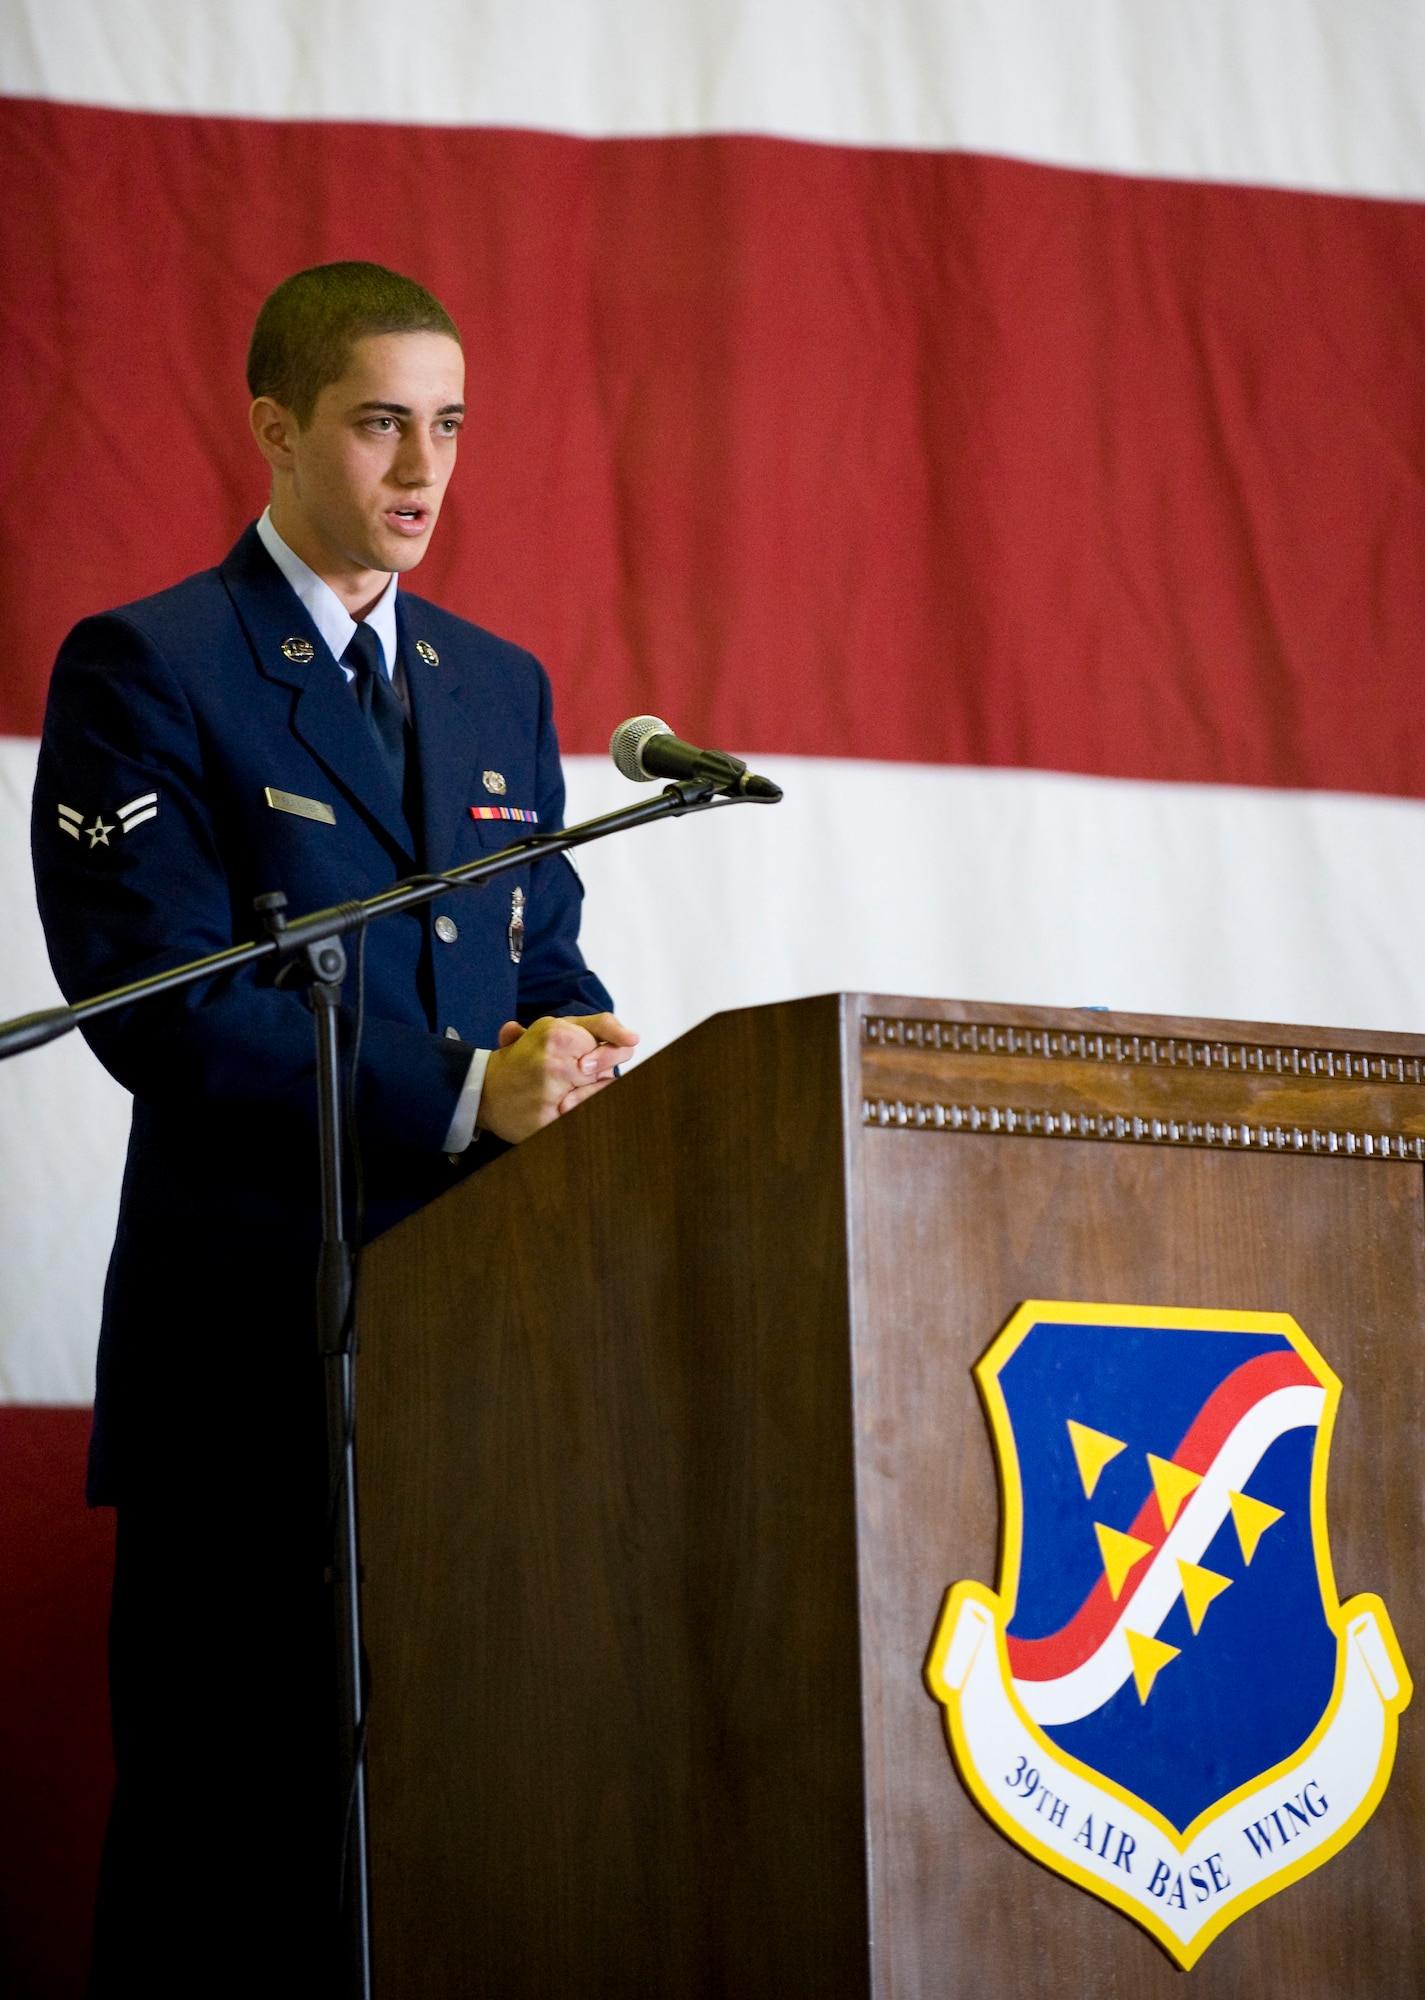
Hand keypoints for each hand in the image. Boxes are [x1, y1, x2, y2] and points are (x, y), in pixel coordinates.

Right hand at [475, 1012, 638, 1143]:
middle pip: (609, 1073)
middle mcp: (554, 1062)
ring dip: (589, 1093)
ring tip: (565, 1088)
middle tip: (578, 1072)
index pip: (616, 1046)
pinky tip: (561, 1104)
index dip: (615, 1052)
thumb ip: (598, 1025)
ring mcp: (550, 1093)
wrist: (484, 1090)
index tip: (618, 1050)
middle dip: (600, 1073)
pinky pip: (582, 1115)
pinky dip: (578, 1110)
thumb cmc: (523, 1058)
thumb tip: (633, 1037)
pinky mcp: (547, 1120)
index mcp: (558, 1034)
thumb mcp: (554, 1027)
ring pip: (599, 1095)